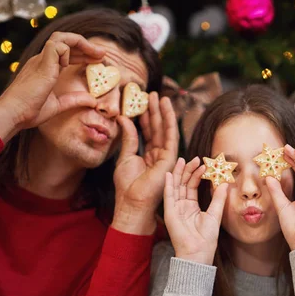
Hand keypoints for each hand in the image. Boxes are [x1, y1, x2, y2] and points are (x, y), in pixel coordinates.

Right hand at [0, 32, 104, 140]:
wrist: (14, 114)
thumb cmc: (30, 111)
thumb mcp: (58, 105)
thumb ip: (74, 100)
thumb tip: (92, 100)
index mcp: (44, 68)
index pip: (65, 52)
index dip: (82, 54)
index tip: (97, 60)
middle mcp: (42, 61)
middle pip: (65, 42)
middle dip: (86, 46)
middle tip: (103, 54)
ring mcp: (41, 60)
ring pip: (60, 38)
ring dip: (81, 43)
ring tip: (97, 53)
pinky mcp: (42, 63)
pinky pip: (57, 45)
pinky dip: (69, 51)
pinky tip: (71, 65)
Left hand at [112, 95, 178, 234]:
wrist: (132, 201)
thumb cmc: (127, 185)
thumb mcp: (125, 156)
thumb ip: (128, 137)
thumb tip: (123, 118)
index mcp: (148, 155)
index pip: (146, 132)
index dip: (143, 116)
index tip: (139, 102)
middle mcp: (158, 154)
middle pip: (156, 128)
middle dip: (154, 111)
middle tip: (150, 94)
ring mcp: (166, 156)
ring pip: (164, 130)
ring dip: (163, 112)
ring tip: (160, 96)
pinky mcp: (171, 158)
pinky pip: (171, 136)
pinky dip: (169, 121)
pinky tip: (167, 109)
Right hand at [163, 157, 228, 264]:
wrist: (199, 252)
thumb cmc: (207, 238)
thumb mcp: (215, 214)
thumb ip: (219, 198)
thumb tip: (225, 183)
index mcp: (192, 207)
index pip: (192, 186)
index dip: (197, 174)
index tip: (203, 164)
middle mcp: (182, 206)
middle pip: (183, 184)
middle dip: (188, 170)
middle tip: (194, 158)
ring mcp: (175, 209)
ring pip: (175, 187)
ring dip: (178, 173)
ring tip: (182, 160)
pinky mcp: (169, 213)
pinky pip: (168, 196)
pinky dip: (168, 185)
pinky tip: (170, 175)